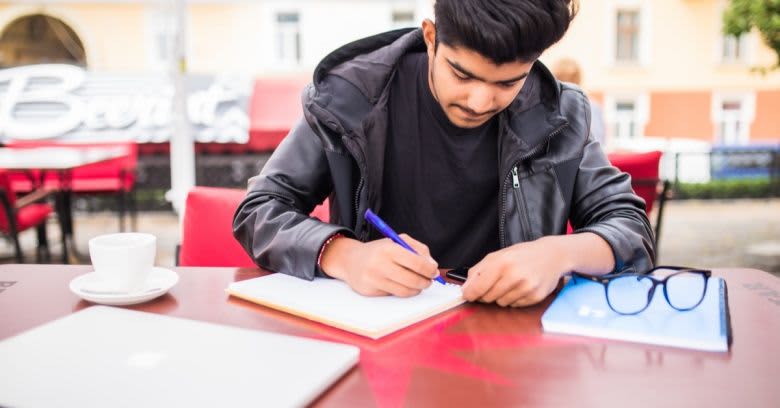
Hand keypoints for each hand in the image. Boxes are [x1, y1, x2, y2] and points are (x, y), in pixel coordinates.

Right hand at [320, 234, 438, 296]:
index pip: (417, 263)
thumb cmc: (379, 251)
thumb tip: (433, 266)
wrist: (351, 260)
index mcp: (389, 249)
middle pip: (413, 280)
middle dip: (426, 282)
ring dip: (416, 289)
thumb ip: (419, 250)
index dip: (430, 270)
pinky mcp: (370, 291)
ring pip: (405, 291)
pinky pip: (394, 295)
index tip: (434, 271)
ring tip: (418, 284)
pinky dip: (402, 291)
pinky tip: (401, 284)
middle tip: (429, 280)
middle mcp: (380, 264)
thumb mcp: (398, 242)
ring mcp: (374, 279)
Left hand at [461, 236, 572, 306]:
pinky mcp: (535, 297)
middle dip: (486, 294)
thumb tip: (465, 289)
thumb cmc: (521, 255)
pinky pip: (514, 306)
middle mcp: (514, 275)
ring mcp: (526, 287)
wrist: (551, 255)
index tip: (468, 295)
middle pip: (487, 298)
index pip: (477, 288)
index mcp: (501, 263)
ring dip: (501, 296)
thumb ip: (478, 271)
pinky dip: (514, 299)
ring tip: (511, 283)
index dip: (469, 294)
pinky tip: (520, 287)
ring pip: (501, 303)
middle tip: (495, 284)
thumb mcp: (497, 256)